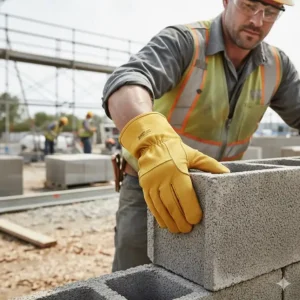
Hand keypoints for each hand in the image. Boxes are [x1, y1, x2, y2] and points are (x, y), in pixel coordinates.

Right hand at [120, 112, 229, 232]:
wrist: (152, 143)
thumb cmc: (176, 150)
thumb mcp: (194, 154)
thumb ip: (210, 164)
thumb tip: (227, 173)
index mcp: (177, 170)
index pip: (185, 194)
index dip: (191, 209)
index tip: (196, 220)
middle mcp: (162, 177)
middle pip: (172, 204)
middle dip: (180, 220)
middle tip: (187, 229)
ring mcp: (151, 182)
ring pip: (160, 207)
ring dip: (169, 220)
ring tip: (177, 230)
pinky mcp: (144, 186)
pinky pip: (151, 204)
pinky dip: (158, 216)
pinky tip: (164, 224)